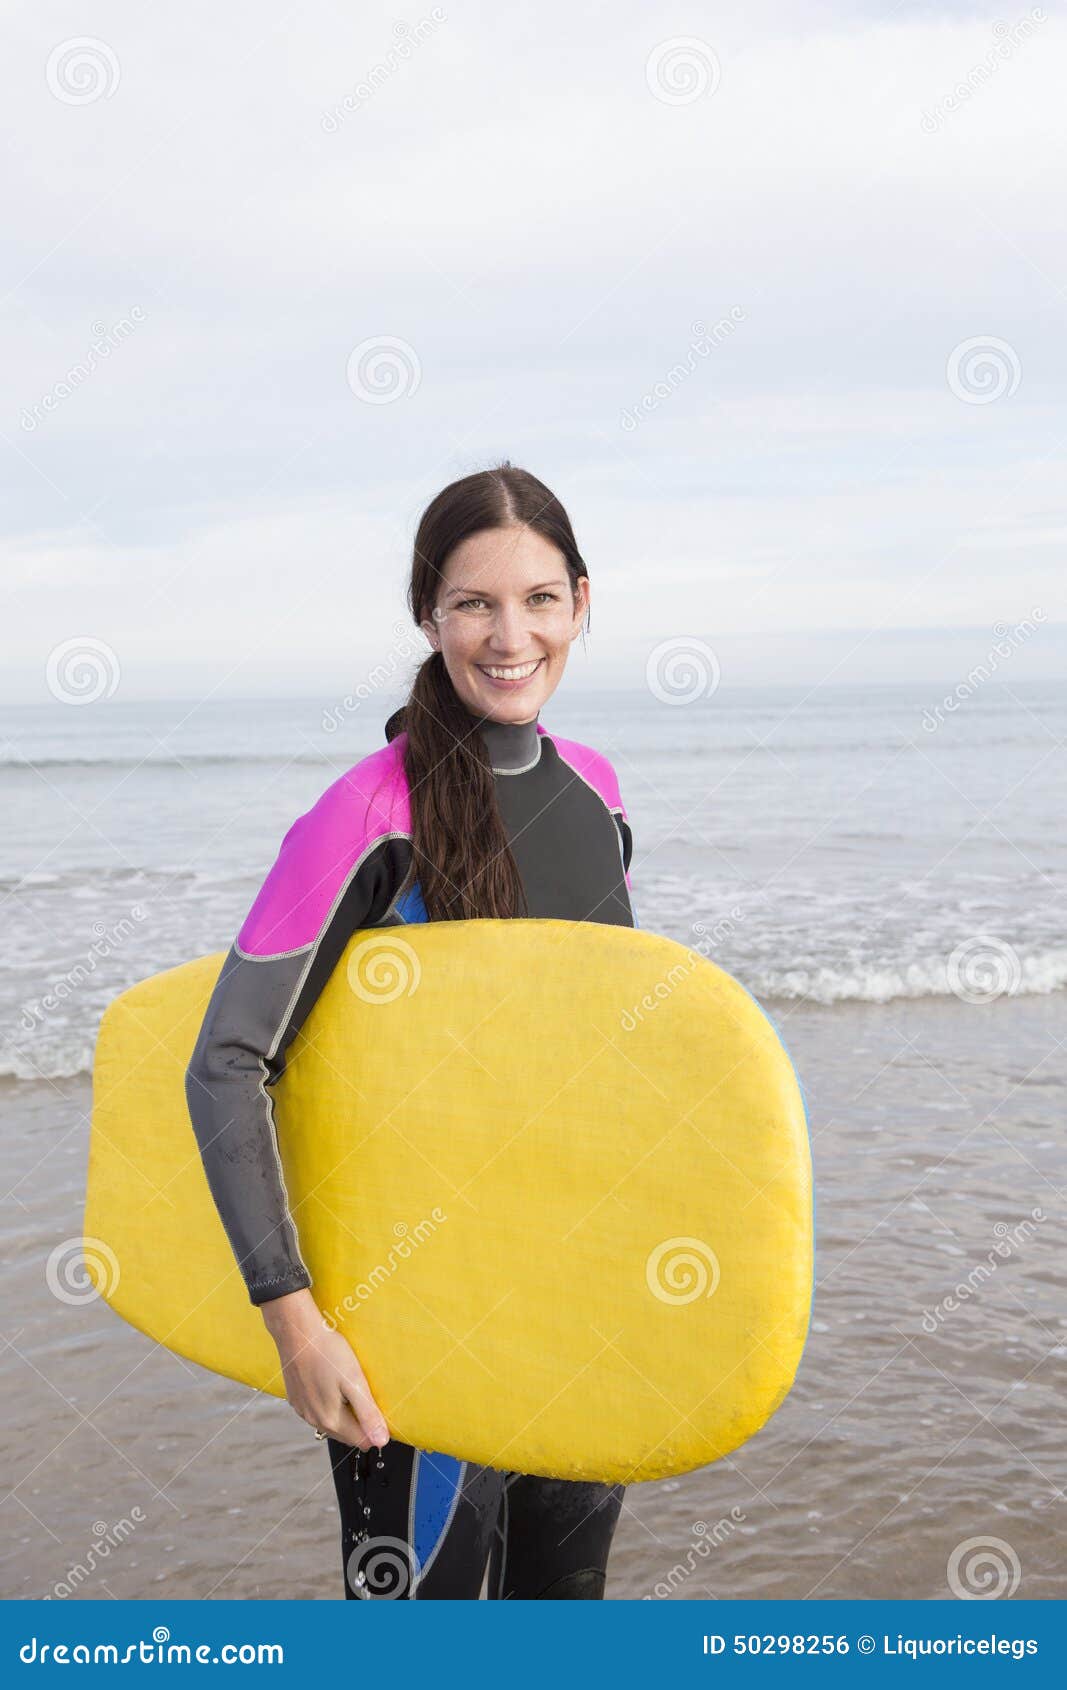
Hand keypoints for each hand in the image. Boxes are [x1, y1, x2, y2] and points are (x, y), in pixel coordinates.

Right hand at [260, 1289, 388, 1450]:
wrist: (296, 1332)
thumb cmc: (327, 1352)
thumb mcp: (354, 1381)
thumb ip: (368, 1413)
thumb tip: (381, 1442)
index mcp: (330, 1419)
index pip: (361, 1441)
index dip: (375, 1430)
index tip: (383, 1412)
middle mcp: (314, 1420)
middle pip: (346, 1434)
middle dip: (360, 1424)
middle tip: (370, 1400)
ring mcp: (302, 1410)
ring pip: (331, 1423)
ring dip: (344, 1415)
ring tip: (353, 1391)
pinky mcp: (296, 1399)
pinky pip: (317, 1411)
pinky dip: (328, 1405)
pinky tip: (333, 1387)